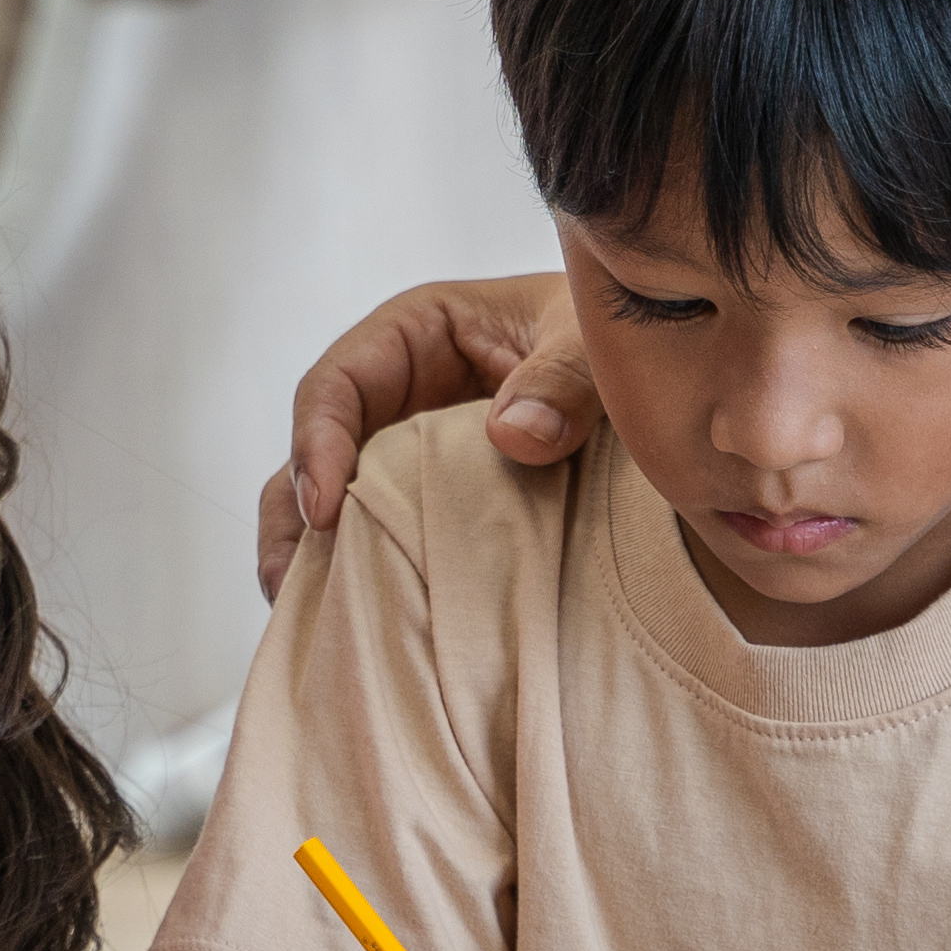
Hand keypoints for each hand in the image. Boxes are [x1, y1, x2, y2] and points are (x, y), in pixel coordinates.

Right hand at [261, 272, 586, 593]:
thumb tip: (514, 435)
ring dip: (311, 554)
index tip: (324, 510)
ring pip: (333, 499)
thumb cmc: (610, 334)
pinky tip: (359, 618)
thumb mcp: (590, 339)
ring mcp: (410, 448)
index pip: (336, 384)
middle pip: (315, 451)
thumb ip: (565, 378)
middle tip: (287, 585)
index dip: (315, 444)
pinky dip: (363, 571)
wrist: (662, 374)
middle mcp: (400, 391)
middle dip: (293, 517)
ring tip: (302, 613)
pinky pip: (383, 532)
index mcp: (417, 332)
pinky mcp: (432, 499)